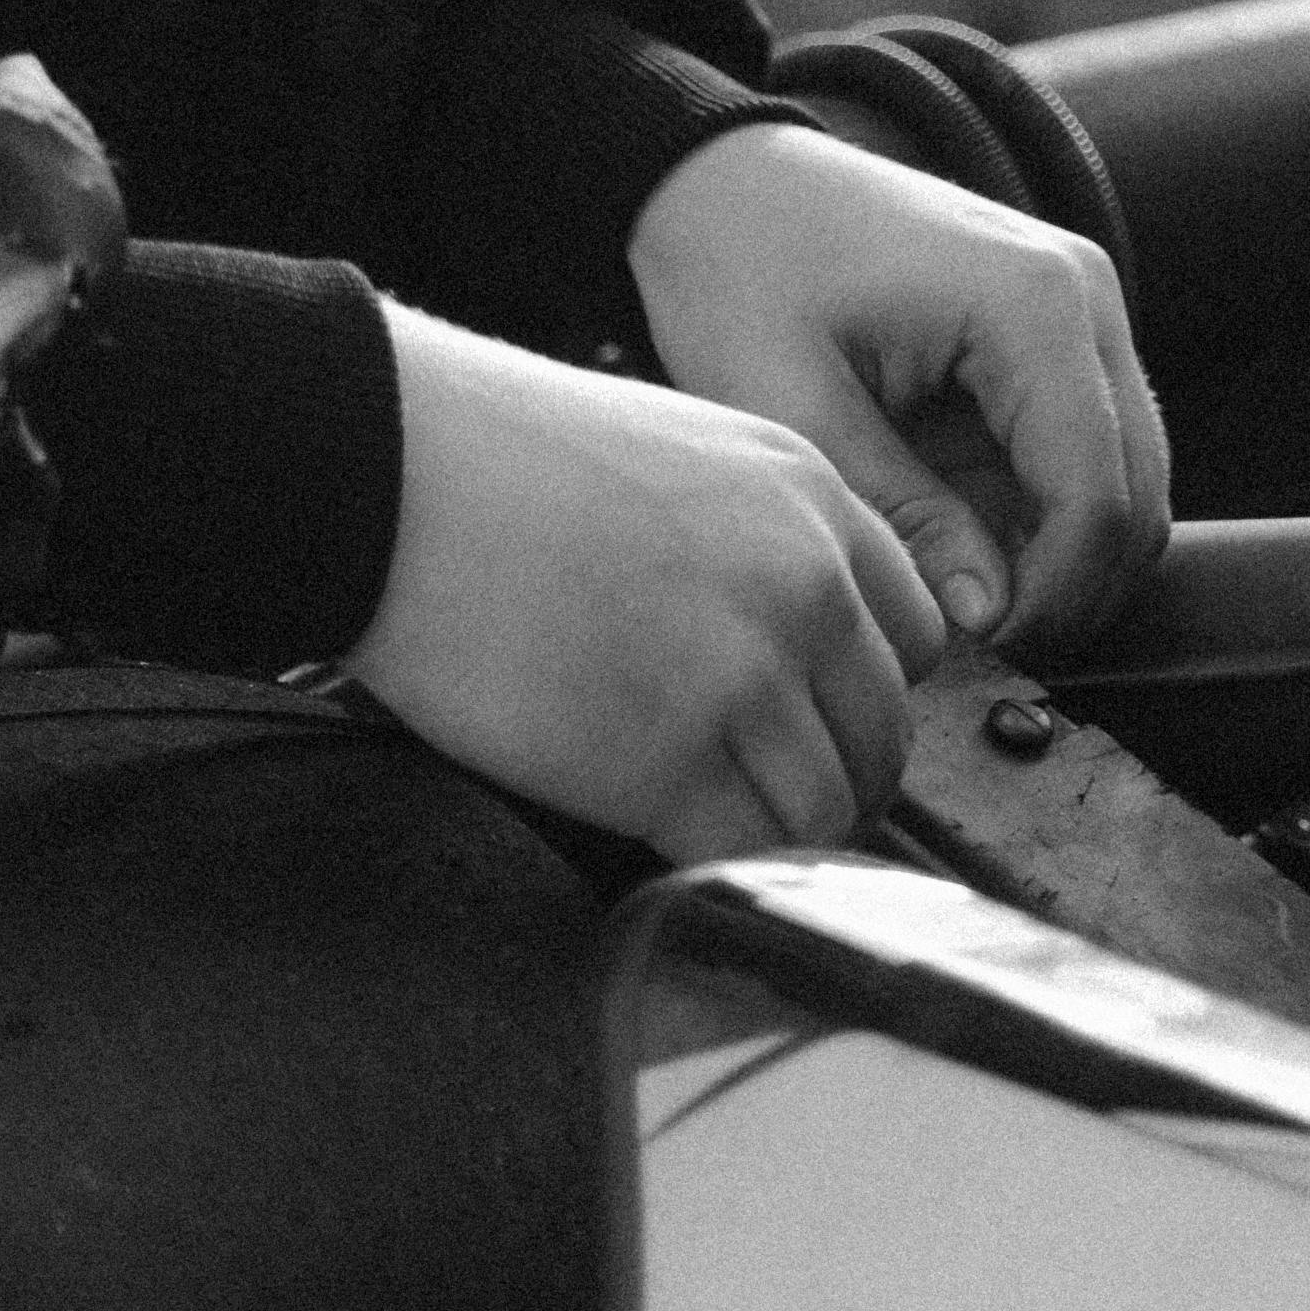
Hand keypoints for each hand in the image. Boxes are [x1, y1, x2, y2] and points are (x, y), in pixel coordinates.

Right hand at [348, 305, 945, 862]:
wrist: (393, 472)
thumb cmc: (499, 457)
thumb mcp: (682, 453)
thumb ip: (763, 537)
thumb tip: (795, 645)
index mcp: (811, 500)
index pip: (917, 636)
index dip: (863, 692)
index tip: (818, 717)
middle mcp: (802, 585)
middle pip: (883, 736)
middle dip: (832, 776)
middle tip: (761, 787)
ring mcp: (742, 676)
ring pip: (825, 810)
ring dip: (772, 829)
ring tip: (702, 812)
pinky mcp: (666, 760)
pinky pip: (741, 851)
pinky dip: (711, 857)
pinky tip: (656, 828)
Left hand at [622, 118, 1168, 660]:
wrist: (723, 180)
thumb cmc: (742, 270)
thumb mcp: (793, 406)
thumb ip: (901, 514)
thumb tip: (986, 615)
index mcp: (1032, 302)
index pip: (1099, 493)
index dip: (1055, 595)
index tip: (981, 645)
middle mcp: (1084, 296)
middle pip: (1138, 492)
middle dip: (1069, 585)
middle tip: (975, 639)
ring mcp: (1080, 308)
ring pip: (1126, 477)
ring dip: (1061, 551)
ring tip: (961, 594)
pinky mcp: (1056, 330)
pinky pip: (1084, 448)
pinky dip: (1041, 510)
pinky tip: (961, 539)